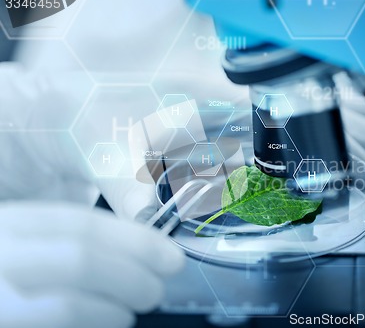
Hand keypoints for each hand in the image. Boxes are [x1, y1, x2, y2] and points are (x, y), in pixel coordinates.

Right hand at [0, 202, 184, 327]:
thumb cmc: (14, 270)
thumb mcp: (26, 246)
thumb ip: (67, 245)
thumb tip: (142, 254)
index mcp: (7, 226)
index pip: (79, 224)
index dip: (134, 240)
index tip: (170, 256)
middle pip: (79, 260)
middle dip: (131, 275)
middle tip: (155, 290)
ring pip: (68, 306)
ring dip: (113, 311)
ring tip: (128, 312)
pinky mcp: (4, 325)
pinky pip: (57, 326)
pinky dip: (93, 326)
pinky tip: (107, 323)